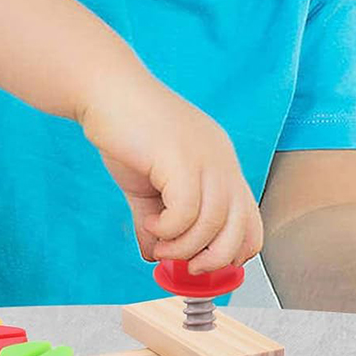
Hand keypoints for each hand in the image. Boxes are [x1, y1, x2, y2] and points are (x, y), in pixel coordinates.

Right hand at [79, 71, 262, 273]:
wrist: (104, 90)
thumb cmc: (126, 130)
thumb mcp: (147, 185)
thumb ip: (154, 220)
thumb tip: (153, 256)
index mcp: (222, 164)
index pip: (251, 221)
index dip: (231, 252)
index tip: (200, 265)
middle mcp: (222, 161)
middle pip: (242, 228)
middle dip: (214, 260)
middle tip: (184, 265)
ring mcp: (205, 157)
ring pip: (213, 224)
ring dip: (184, 247)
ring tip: (158, 242)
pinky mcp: (180, 158)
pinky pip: (187, 211)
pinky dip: (169, 229)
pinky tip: (150, 222)